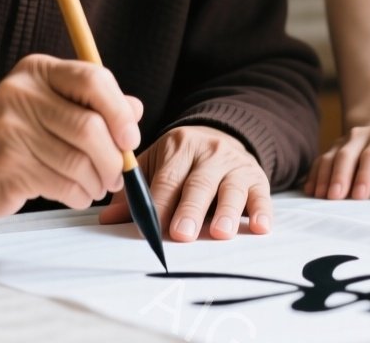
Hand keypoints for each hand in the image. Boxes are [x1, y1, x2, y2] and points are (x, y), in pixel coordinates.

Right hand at [0, 54, 142, 219]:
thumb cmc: (14, 134)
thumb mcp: (51, 105)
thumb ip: (93, 104)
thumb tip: (135, 110)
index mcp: (38, 71)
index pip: (92, 80)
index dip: (119, 111)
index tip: (129, 138)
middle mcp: (21, 94)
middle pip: (89, 127)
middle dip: (112, 158)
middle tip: (117, 173)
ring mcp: (10, 130)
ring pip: (78, 161)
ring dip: (97, 181)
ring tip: (98, 186)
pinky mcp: (6, 165)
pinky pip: (62, 184)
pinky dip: (79, 195)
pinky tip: (77, 194)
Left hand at [99, 125, 268, 241]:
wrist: (223, 135)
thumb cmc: (184, 160)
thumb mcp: (158, 163)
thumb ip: (136, 190)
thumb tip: (108, 219)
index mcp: (180, 146)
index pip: (167, 178)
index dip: (159, 204)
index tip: (150, 227)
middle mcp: (210, 152)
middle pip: (199, 184)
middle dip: (190, 210)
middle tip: (181, 234)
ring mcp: (236, 164)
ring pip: (231, 188)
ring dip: (227, 212)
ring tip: (221, 232)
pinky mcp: (258, 177)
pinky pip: (261, 194)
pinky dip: (262, 211)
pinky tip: (260, 227)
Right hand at [304, 122, 369, 199]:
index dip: (365, 175)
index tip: (359, 197)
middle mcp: (363, 134)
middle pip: (348, 154)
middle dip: (341, 177)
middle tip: (335, 198)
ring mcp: (345, 140)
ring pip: (331, 157)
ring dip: (324, 178)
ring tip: (321, 197)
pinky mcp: (333, 149)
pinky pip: (320, 161)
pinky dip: (314, 176)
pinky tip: (311, 191)